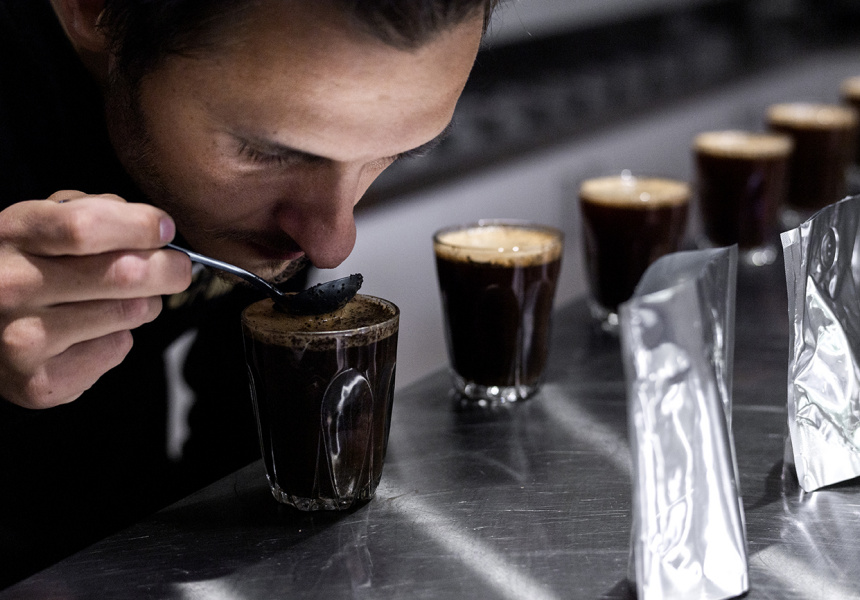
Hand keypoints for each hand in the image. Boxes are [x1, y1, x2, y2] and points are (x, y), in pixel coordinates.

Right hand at [0, 191, 191, 408]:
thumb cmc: (25, 266)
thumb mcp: (43, 222)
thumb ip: (93, 212)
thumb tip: (155, 228)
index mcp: (12, 235)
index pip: (87, 227)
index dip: (140, 226)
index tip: (163, 229)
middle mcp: (11, 286)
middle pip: (125, 274)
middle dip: (169, 269)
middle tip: (176, 268)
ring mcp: (22, 338)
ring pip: (132, 312)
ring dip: (144, 304)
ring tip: (119, 301)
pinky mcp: (40, 383)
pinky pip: (117, 348)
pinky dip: (118, 338)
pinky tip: (90, 334)